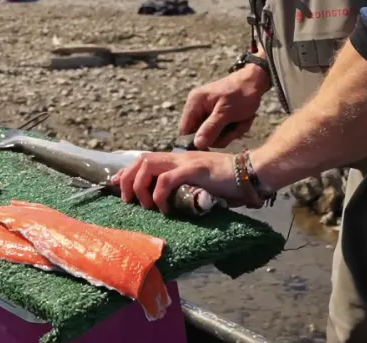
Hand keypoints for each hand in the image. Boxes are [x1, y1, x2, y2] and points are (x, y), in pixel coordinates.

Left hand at [115, 150, 253, 214]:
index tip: (115, 184)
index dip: (127, 171)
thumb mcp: (200, 185)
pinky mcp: (194, 170)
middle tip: (128, 200)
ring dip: (141, 186)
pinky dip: (160, 194)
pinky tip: (165, 209)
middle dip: (128, 179)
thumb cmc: (228, 182)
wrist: (251, 172)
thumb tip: (171, 203)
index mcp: (178, 160)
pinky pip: (167, 180)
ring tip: (147, 205)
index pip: (144, 159)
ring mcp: (185, 162)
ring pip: (148, 166)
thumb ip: (184, 188)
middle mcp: (178, 158)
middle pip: (141, 160)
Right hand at [179, 62, 271, 148]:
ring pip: (213, 135)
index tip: (215, 142)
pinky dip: (232, 129)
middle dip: (220, 135)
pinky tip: (240, 120)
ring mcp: (206, 111)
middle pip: (201, 135)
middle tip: (235, 127)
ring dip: (230, 132)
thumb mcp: (226, 113)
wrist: (255, 82)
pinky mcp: (216, 114)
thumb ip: (210, 128)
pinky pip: (220, 130)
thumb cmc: (241, 94)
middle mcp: (197, 107)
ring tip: (240, 121)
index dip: (197, 140)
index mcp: (195, 103)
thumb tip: (197, 144)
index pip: (185, 130)